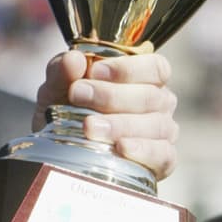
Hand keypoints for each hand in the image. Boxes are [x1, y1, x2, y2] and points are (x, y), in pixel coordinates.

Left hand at [36, 47, 177, 182]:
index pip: (154, 67)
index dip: (127, 68)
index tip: (95, 72)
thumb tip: (73, 60)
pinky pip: (162, 154)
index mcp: (145, 78)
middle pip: (150, 96)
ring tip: (88, 127)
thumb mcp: (58, 87)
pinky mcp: (163, 161)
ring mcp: (163, 133)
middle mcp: (160, 103)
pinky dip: (142, 150)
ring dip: (120, 125)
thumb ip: (63, 70)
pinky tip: (121, 147)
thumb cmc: (67, 109)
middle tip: (78, 96)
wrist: (59, 149)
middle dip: (112, 96)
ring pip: (155, 125)